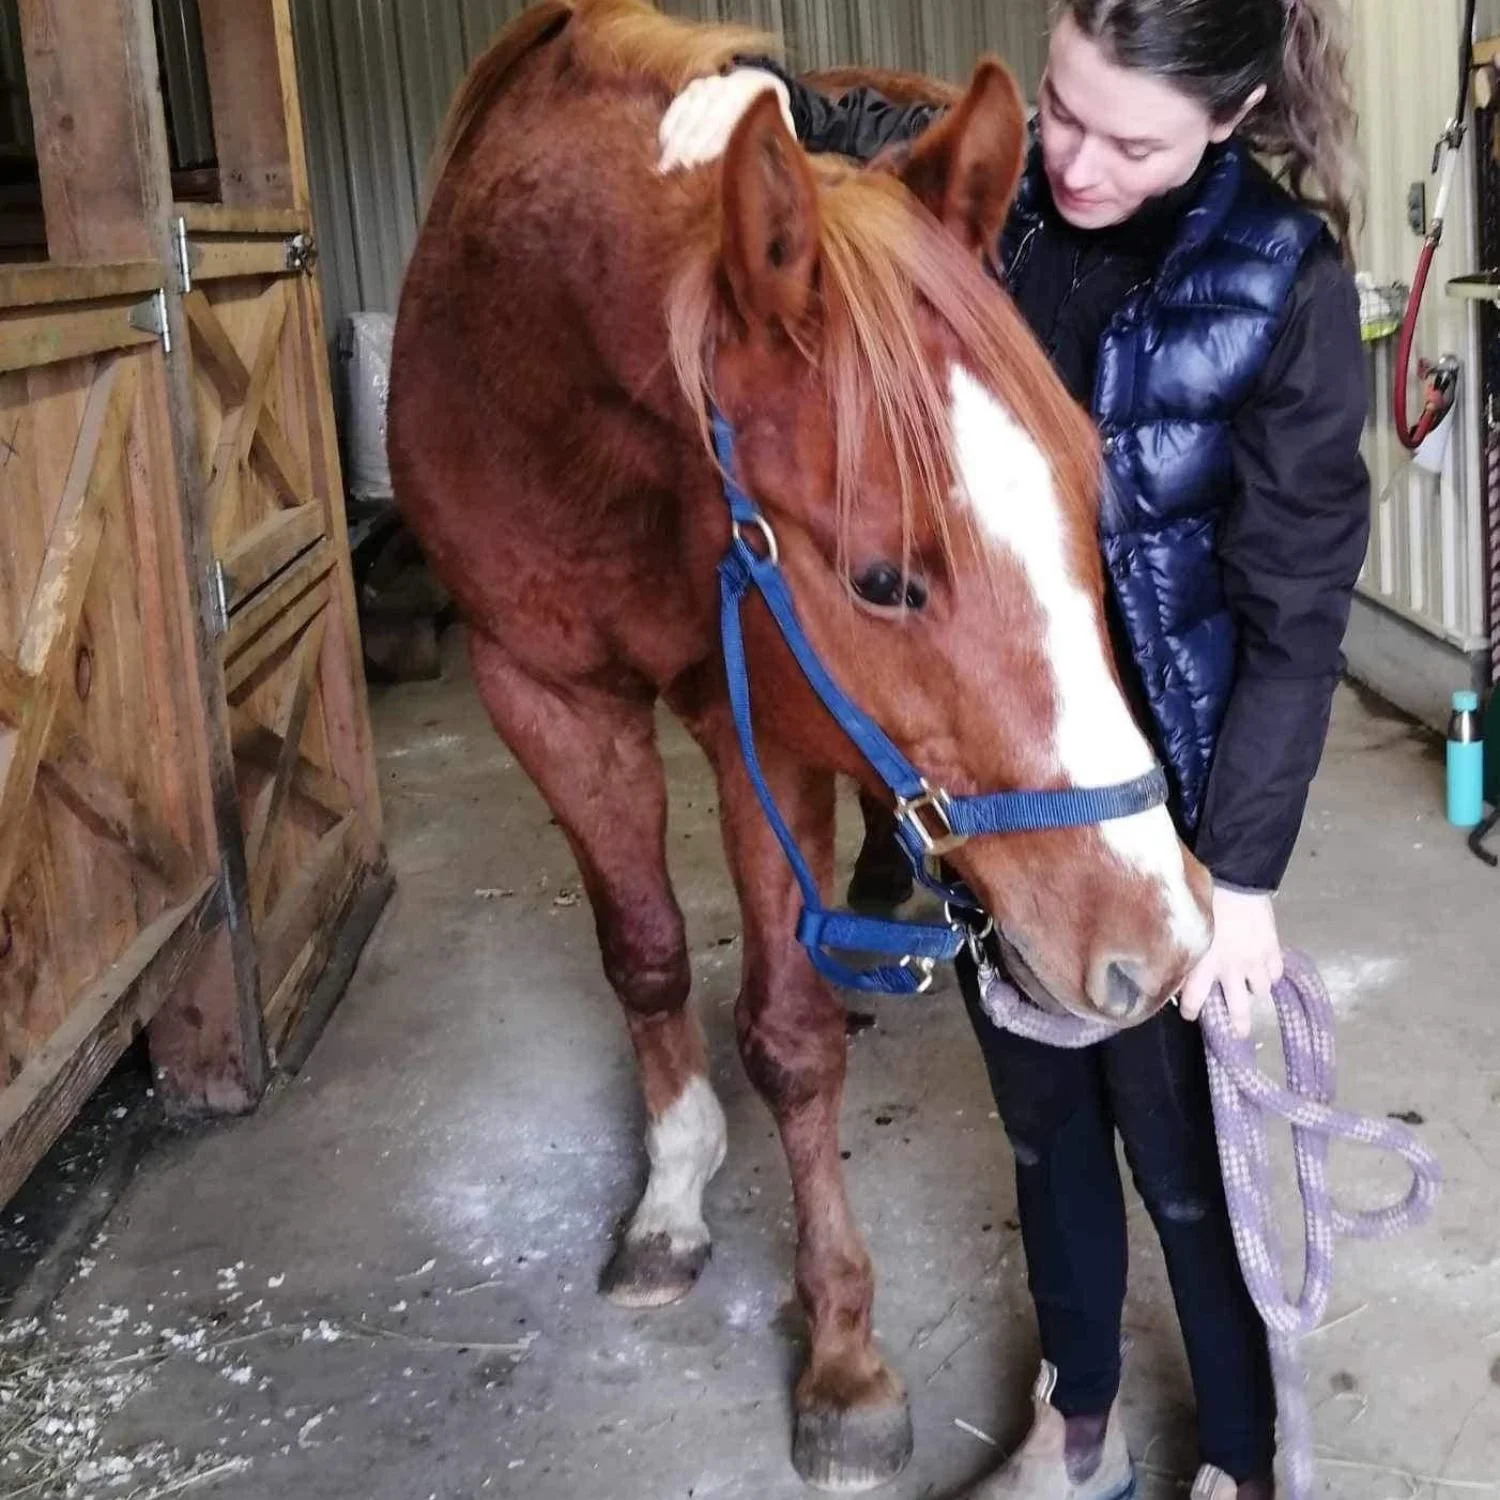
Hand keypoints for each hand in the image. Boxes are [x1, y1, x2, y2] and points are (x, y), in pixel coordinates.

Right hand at [658, 69, 793, 171]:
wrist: (758, 83)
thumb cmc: (768, 119)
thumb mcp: (777, 128)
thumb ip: (774, 144)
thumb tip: (773, 168)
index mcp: (748, 100)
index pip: (723, 123)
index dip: (707, 143)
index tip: (694, 162)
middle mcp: (726, 90)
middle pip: (702, 118)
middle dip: (685, 144)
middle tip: (673, 167)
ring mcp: (709, 87)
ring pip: (687, 113)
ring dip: (673, 139)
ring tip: (663, 165)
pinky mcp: (695, 89)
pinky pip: (678, 106)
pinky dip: (669, 125)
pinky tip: (662, 145)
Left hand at [1178, 886, 1282, 1039]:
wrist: (1235, 880)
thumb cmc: (1203, 901)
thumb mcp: (1187, 930)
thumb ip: (1185, 953)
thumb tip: (1176, 970)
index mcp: (1203, 966)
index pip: (1195, 1001)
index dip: (1191, 1012)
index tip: (1190, 1015)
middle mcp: (1230, 970)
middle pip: (1237, 1009)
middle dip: (1238, 1025)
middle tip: (1239, 1034)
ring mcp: (1254, 961)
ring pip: (1260, 990)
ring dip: (1254, 990)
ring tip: (1250, 988)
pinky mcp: (1272, 949)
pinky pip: (1276, 973)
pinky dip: (1271, 973)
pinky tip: (1265, 969)